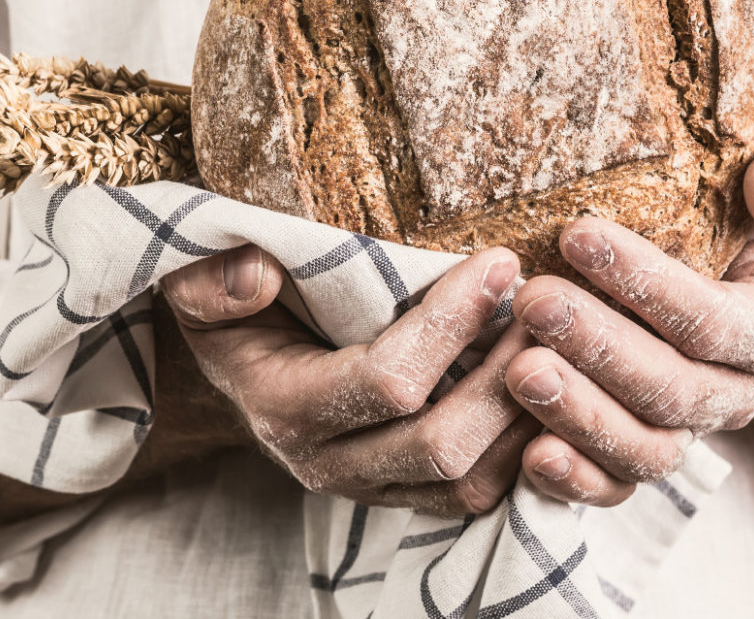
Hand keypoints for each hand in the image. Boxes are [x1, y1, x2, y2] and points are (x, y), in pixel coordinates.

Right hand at [160, 245, 540, 516]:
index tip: (500, 261)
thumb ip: (211, 281)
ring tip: (557, 341)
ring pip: (469, 478)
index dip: (450, 323)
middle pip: (440, 442)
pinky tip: (544, 385)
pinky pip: (477, 491)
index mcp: (284, 409)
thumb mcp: (196, 285)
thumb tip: (259, 276)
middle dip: (503, 372)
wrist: (244, 370)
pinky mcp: (405, 492)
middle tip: (545, 305)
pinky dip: (520, 445)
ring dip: (523, 413)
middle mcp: (328, 465)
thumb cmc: (234, 316)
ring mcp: (371, 487)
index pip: (386, 380)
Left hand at [505, 129, 753, 505]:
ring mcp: (685, 431)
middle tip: (535, 301)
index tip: (577, 233)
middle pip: (672, 388)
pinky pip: (615, 486)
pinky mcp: (638, 455)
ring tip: (519, 369)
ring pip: (644, 447)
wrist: (719, 270)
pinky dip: (575, 480)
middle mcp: (734, 393)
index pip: (715, 322)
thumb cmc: (738, 213)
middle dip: (600, 347)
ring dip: (580, 413)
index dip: (648, 284)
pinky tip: (529, 454)